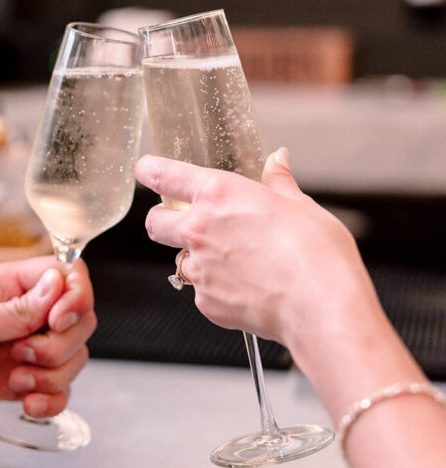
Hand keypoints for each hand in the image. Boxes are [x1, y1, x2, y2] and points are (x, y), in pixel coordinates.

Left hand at [0, 256, 95, 425]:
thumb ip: (12, 312)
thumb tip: (57, 285)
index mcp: (5, 286)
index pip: (65, 274)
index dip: (75, 296)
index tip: (57, 321)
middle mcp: (20, 314)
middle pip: (78, 319)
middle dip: (61, 345)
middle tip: (22, 355)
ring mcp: (21, 348)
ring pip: (72, 357)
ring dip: (53, 376)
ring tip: (15, 382)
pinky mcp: (17, 381)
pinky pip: (57, 389)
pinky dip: (50, 400)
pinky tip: (24, 403)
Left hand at [135, 148, 377, 350]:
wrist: (322, 307)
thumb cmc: (317, 254)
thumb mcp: (302, 206)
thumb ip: (279, 183)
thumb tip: (278, 160)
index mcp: (218, 195)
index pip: (163, 175)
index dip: (149, 170)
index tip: (146, 170)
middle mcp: (199, 230)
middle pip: (154, 222)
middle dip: (164, 221)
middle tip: (186, 223)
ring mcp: (200, 269)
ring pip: (181, 261)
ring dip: (199, 259)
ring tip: (238, 263)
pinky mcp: (206, 303)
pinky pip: (202, 292)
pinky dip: (218, 289)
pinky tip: (249, 288)